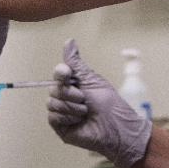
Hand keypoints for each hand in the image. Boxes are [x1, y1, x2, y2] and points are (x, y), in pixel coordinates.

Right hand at [46, 39, 150, 167]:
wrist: (116, 127)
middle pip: (53, 88)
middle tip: (85, 100)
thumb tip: (69, 40)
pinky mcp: (60, 126)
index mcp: (74, 84)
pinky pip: (52, 116)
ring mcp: (62, 112)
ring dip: (71, 107)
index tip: (67, 74)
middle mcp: (66, 97)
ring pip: (52, 103)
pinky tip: (79, 121)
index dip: (61, 73)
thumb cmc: (109, 104)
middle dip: (70, 93)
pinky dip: (67, 117)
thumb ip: (76, 62)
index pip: (58, 73)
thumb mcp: (92, 79)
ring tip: (86, 113)